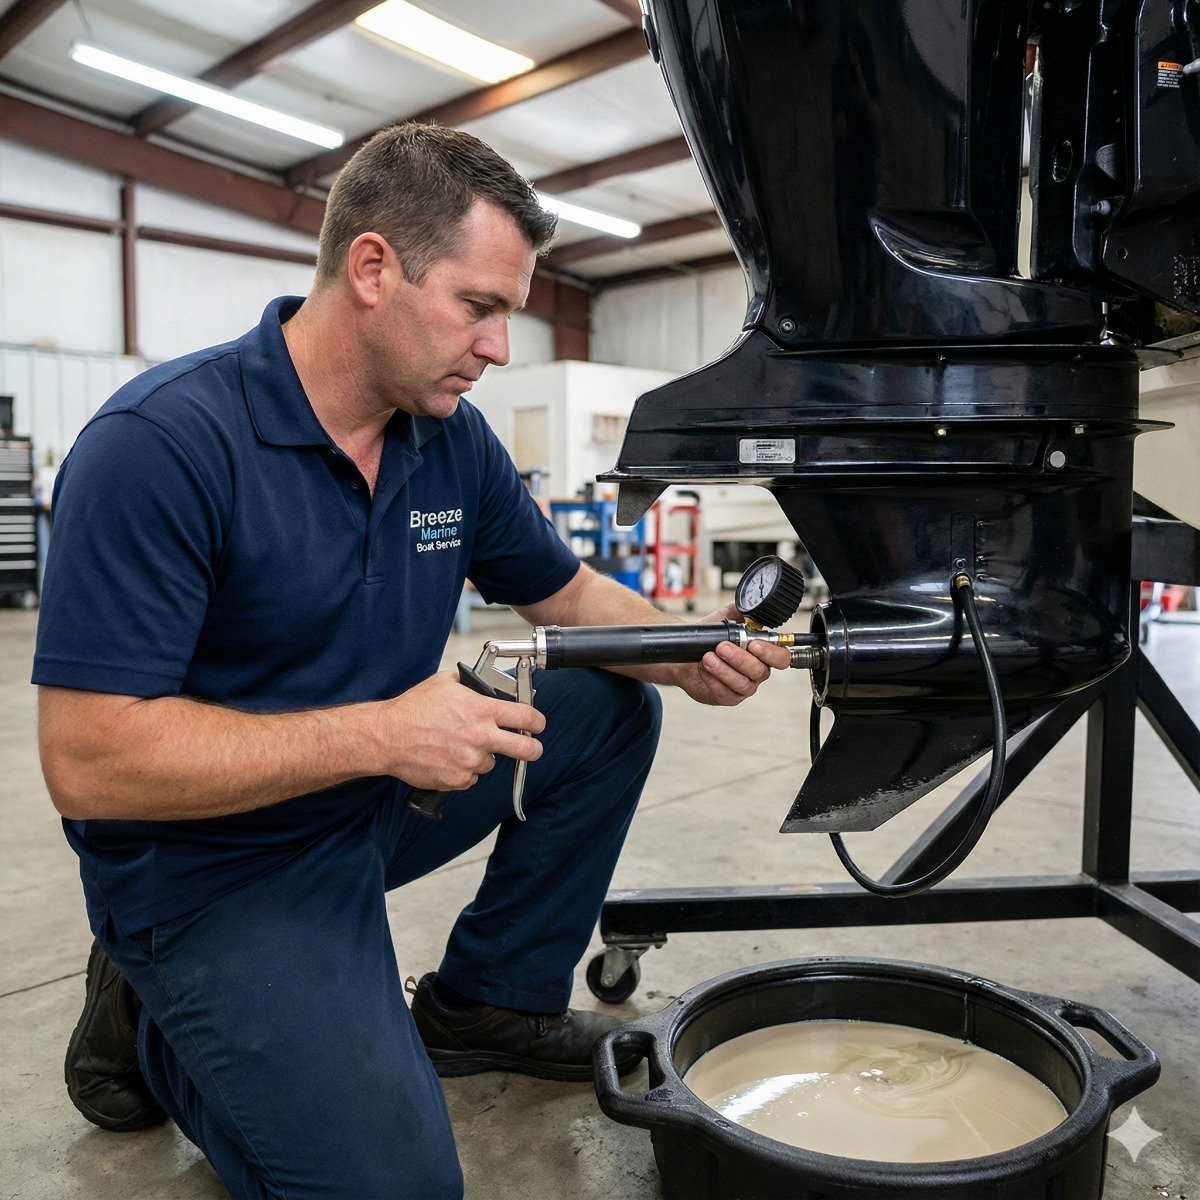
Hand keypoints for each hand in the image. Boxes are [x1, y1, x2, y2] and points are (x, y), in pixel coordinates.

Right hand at [376, 671, 544, 790]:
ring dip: (483, 755)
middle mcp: (481, 737)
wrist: (388, 737)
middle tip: (531, 746)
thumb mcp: (445, 682)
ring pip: (491, 763)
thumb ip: (472, 684)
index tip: (537, 724)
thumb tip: (488, 686)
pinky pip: (472, 777)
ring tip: (459, 745)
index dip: (538, 721)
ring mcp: (471, 761)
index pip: (527, 717)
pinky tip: (448, 757)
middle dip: (534, 748)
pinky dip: (464, 770)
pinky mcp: (458, 780)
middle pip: (527, 749)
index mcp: (482, 711)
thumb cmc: (414, 708)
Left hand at [672, 603, 791, 706]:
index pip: (781, 658)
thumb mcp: (725, 621)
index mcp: (763, 654)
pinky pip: (725, 693)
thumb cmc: (710, 640)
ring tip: (708, 657)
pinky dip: (713, 679)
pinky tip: (703, 668)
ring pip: (742, 683)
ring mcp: (743, 687)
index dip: (772, 653)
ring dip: (724, 669)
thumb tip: (749, 607)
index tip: (754, 644)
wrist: (687, 655)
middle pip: (759, 671)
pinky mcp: (727, 697)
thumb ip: (740, 613)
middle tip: (722, 647)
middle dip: (740, 658)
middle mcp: (757, 672)